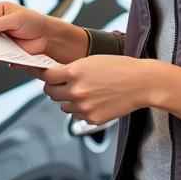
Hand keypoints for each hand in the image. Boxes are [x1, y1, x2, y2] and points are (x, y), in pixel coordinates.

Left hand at [37, 55, 158, 125]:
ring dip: (68, 100)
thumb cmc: (119, 68)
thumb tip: (55, 76)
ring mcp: (83, 107)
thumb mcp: (91, 61)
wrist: (141, 83)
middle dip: (53, 88)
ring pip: (63, 106)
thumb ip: (72, 69)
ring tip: (84, 92)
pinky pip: (76, 115)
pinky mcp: (92, 119)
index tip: (39, 74)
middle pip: (50, 93)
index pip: (46, 76)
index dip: (42, 74)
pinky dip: (81, 110)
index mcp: (74, 72)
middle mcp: (76, 91)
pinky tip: (94, 100)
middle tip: (60, 84)